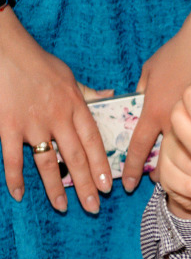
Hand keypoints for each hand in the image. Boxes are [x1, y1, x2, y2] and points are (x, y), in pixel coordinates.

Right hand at [0, 10, 110, 211]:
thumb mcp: (69, 76)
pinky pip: (12, 158)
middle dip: (85, 185)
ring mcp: (33, 124)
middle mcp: (58, 118)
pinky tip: (19, 194)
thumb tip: (111, 97)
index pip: (94, 142)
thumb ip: (89, 93)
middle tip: (93, 208)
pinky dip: (15, 177)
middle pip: (76, 158)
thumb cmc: (38, 62)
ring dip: (56, 188)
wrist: (6, 50)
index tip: (108, 186)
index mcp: (75, 106)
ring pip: (48, 162)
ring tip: (63, 207)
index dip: (101, 166)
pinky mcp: (8, 126)